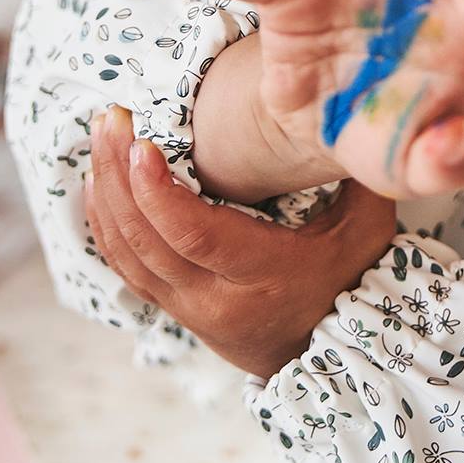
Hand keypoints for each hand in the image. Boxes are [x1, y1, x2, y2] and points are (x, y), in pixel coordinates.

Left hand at [85, 107, 397, 380]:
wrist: (333, 355)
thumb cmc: (351, 279)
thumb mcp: (366, 226)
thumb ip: (354, 170)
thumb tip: (344, 107)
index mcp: (260, 278)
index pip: (195, 236)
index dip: (160, 192)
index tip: (142, 143)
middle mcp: (214, 300)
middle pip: (147, 239)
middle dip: (119, 174)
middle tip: (111, 118)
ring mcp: (188, 308)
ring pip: (128, 253)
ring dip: (105, 192)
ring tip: (100, 137)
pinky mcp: (173, 308)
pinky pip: (125, 267)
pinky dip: (105, 224)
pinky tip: (97, 185)